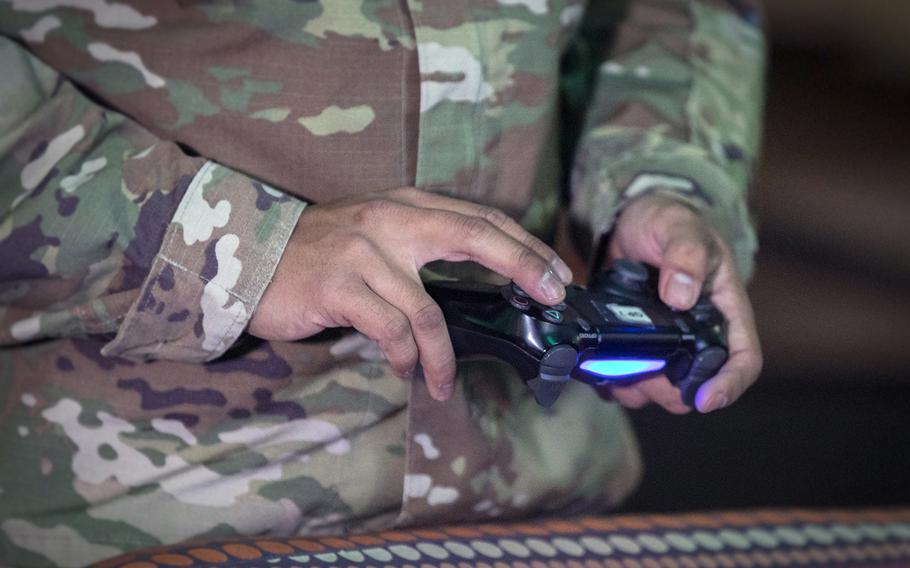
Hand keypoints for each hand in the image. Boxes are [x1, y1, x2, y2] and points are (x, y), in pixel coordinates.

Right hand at [249, 187, 572, 400]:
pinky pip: (390, 331)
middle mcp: (390, 219)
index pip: (479, 219)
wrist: (247, 258)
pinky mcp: (340, 285)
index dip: (524, 245)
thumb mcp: (373, 236)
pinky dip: (404, 358)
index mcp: (405, 204)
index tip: (555, 272)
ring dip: (443, 356)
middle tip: (552, 297)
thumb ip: (420, 248)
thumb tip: (479, 285)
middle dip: (522, 266)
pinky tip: (404, 370)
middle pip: (475, 237)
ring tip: (444, 383)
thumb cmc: (316, 256)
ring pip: (428, 310)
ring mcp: (365, 251)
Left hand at [604, 194, 761, 413]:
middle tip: (641, 381)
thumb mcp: (679, 227)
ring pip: (660, 386)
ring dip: (638, 389)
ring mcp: (667, 342)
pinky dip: (614, 381)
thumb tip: (680, 295)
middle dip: (670, 392)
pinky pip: (630, 375)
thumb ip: (685, 255)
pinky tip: (599, 374)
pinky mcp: (636, 343)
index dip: (730, 384)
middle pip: (696, 383)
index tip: (706, 400)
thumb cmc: (665, 220)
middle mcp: (698, 332)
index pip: (743, 358)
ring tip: (615, 377)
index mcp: (723, 309)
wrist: (628, 221)